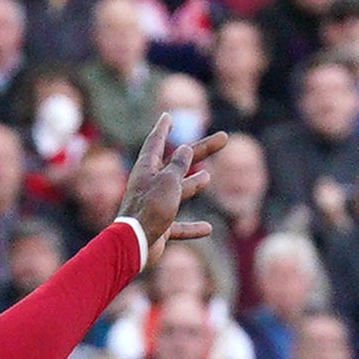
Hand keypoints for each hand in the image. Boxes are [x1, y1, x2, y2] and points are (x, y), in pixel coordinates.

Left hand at [120, 112, 229, 256]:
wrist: (134, 244)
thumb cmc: (151, 208)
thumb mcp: (169, 181)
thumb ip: (179, 165)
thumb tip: (184, 148)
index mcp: (148, 168)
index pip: (156, 141)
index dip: (164, 127)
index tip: (168, 115)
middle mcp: (150, 184)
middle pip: (179, 163)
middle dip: (201, 151)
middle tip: (223, 138)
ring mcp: (155, 206)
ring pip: (179, 191)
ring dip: (193, 184)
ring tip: (208, 176)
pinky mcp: (159, 227)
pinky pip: (178, 225)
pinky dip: (191, 227)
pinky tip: (208, 228)